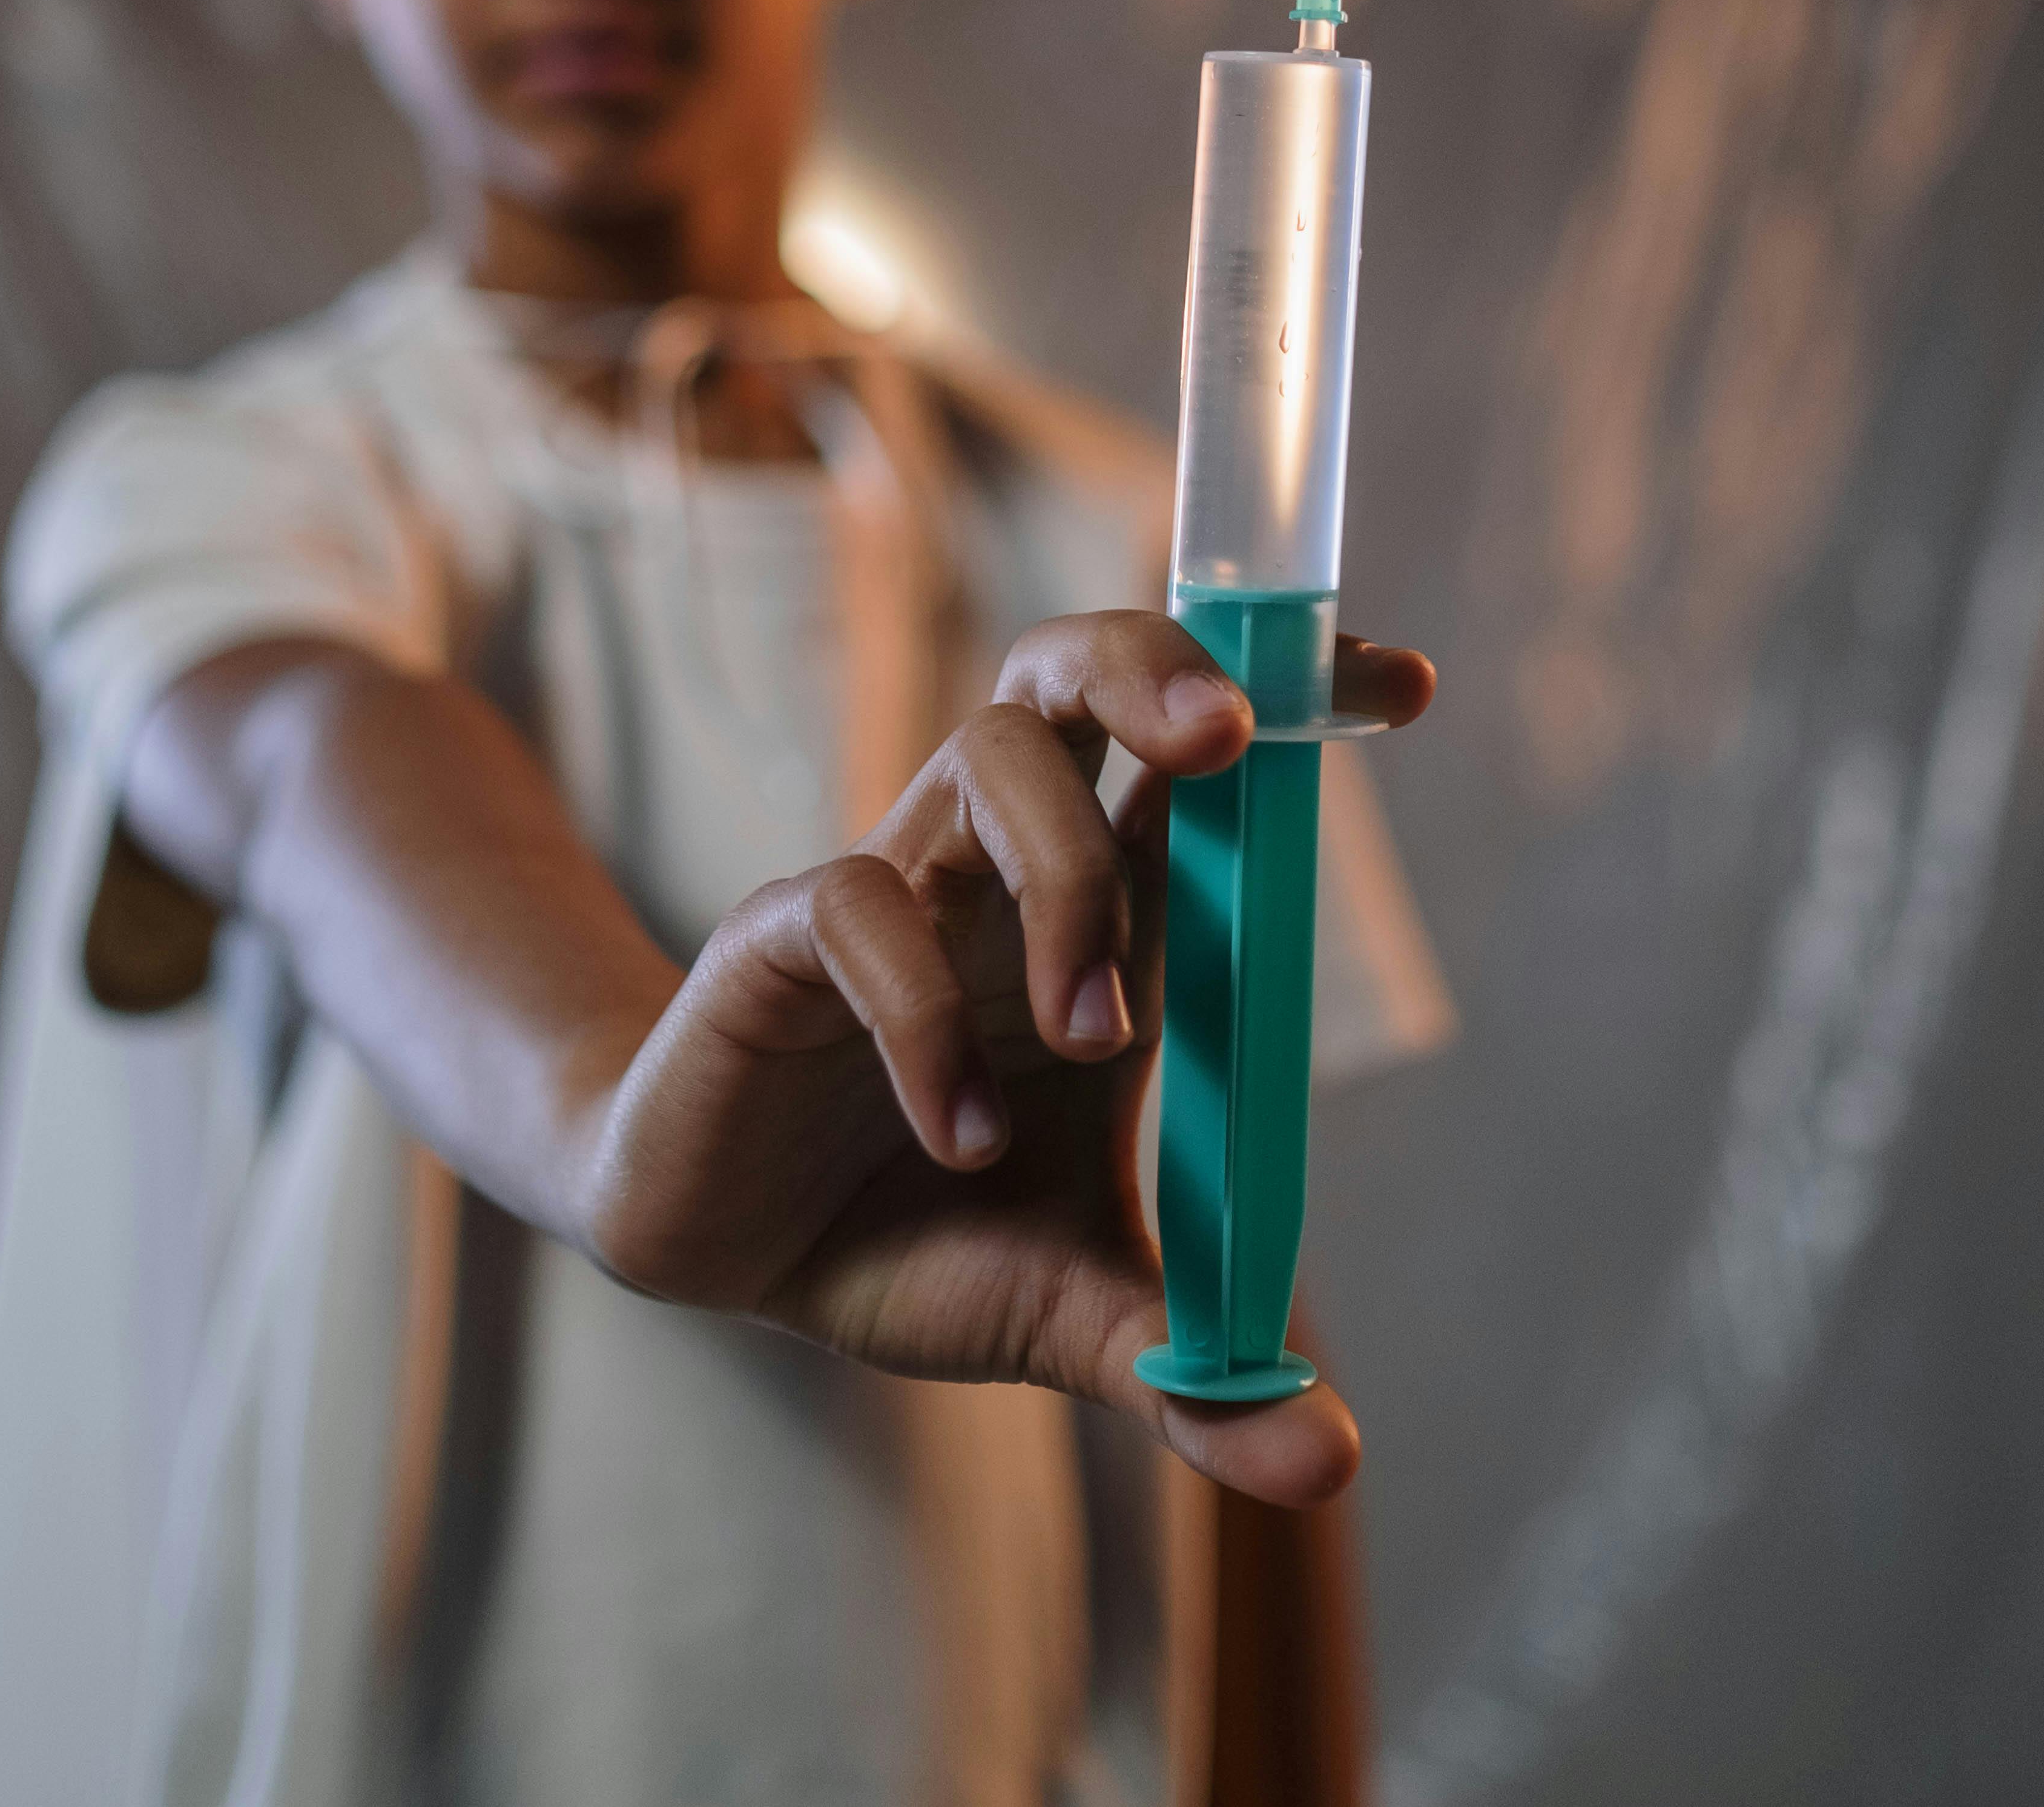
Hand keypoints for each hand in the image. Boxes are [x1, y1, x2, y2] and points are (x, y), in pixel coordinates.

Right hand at [576, 610, 1431, 1505]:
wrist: (719, 1245)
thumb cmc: (914, 1234)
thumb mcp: (1074, 1315)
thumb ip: (1192, 1372)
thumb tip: (1329, 1459)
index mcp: (1104, 920)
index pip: (1204, 765)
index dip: (1297, 693)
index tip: (1409, 687)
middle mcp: (1007, 867)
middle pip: (1079, 669)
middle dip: (1158, 671)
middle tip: (1225, 743)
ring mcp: (898, 881)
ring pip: (991, 753)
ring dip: (1068, 882)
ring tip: (1091, 1042)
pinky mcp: (781, 934)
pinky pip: (862, 908)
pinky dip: (925, 1018)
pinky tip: (955, 1136)